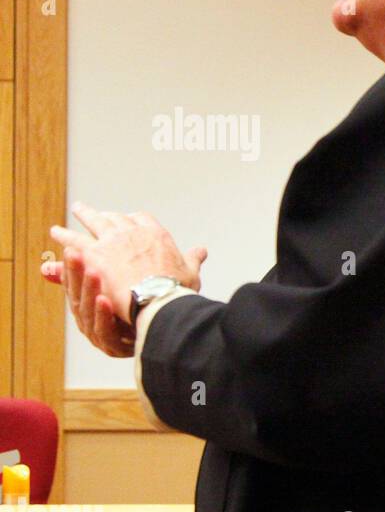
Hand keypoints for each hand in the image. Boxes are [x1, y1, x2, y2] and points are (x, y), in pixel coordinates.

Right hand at [41, 248, 136, 356]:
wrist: (167, 330)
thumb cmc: (145, 309)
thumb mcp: (122, 286)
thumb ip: (110, 267)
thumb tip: (79, 247)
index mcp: (91, 307)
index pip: (75, 286)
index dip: (72, 269)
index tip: (72, 249)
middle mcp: (92, 321)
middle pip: (78, 296)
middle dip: (76, 274)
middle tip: (75, 253)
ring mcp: (101, 335)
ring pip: (88, 312)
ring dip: (90, 290)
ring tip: (93, 272)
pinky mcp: (114, 347)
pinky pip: (105, 330)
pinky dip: (103, 314)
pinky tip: (105, 299)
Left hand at [45, 203, 205, 355]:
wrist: (157, 298)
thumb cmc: (175, 290)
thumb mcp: (190, 271)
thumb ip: (193, 258)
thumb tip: (202, 250)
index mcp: (156, 235)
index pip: (141, 219)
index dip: (132, 219)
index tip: (126, 220)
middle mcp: (132, 232)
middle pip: (114, 217)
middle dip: (102, 215)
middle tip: (91, 212)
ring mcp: (111, 241)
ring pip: (92, 222)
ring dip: (80, 217)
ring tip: (72, 215)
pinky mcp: (94, 254)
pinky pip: (74, 241)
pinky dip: (64, 237)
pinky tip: (55, 234)